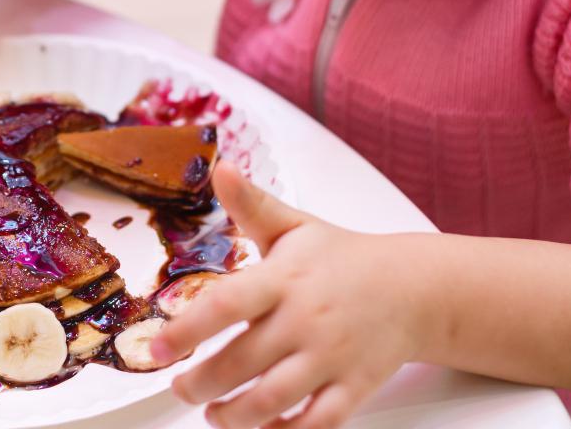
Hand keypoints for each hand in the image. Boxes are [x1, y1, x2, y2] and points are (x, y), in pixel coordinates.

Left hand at [150, 162, 430, 427]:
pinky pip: (318, 423)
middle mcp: (306, 320)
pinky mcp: (354, 387)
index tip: (156, 348)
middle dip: (200, 384)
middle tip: (180, 388)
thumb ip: (252, 204)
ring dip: (234, 416)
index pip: (226, 305)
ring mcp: (331, 358)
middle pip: (241, 363)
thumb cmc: (344, 258)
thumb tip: (220, 167)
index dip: (185, 330)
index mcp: (285, 279)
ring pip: (274, 401)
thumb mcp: (294, 226)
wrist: (414, 288)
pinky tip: (264, 427)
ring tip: (213, 413)